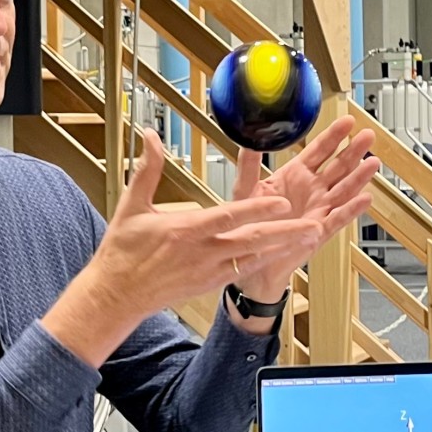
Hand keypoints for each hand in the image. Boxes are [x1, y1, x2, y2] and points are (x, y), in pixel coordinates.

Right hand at [42, 130, 325, 365]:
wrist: (116, 295)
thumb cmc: (123, 251)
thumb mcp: (132, 206)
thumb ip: (147, 170)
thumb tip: (150, 136)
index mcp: (187, 230)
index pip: (229, 216)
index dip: (257, 209)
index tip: (282, 201)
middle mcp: (204, 252)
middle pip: (253, 240)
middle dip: (286, 232)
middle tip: (316, 225)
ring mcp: (209, 270)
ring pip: (255, 256)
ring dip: (284, 246)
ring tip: (312, 236)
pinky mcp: (210, 283)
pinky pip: (244, 269)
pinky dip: (265, 260)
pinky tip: (284, 252)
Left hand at [229, 115, 379, 301]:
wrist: (247, 257)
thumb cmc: (248, 223)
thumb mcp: (245, 188)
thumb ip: (249, 164)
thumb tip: (249, 139)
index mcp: (295, 175)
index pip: (319, 151)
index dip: (334, 136)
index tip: (347, 122)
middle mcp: (311, 190)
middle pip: (338, 166)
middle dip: (353, 151)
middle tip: (367, 136)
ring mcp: (318, 209)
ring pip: (344, 190)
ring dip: (359, 177)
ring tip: (372, 163)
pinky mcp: (319, 230)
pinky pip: (338, 218)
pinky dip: (352, 209)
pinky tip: (364, 198)